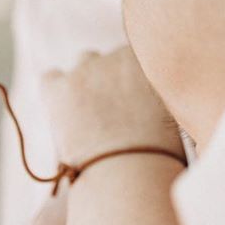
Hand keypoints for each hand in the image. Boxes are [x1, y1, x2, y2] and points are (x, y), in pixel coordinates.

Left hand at [42, 46, 184, 163]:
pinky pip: (50, 78)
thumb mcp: (174, 110)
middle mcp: (118, 55)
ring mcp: (87, 69)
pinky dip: (56, 90)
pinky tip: (63, 110)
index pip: (138, 54)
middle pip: (112, 57)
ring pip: (84, 62)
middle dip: (112, 78)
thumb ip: (162, 91)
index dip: (134, 77)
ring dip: (87, 80)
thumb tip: (155, 94)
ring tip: (89, 112)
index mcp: (150, 59)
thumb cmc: (158, 150)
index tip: (135, 97)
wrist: (129, 170)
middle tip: (115, 109)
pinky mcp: (59, 88)